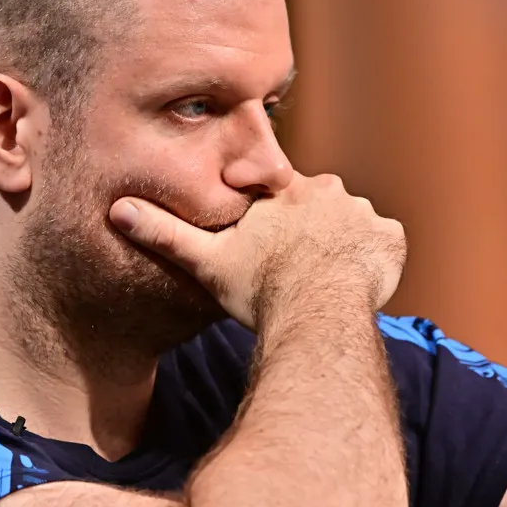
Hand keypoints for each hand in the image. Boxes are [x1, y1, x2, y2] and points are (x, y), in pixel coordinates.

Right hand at [108, 172, 405, 331]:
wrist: (316, 316)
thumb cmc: (259, 289)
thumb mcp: (204, 260)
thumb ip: (164, 233)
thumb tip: (116, 210)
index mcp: (282, 189)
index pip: (277, 193)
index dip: (272, 220)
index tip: (267, 249)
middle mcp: (326, 190)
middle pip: (316, 204)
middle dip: (307, 229)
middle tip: (293, 268)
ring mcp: (362, 213)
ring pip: (349, 223)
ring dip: (340, 243)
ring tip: (322, 279)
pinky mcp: (390, 239)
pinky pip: (382, 242)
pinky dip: (372, 259)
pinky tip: (352, 282)